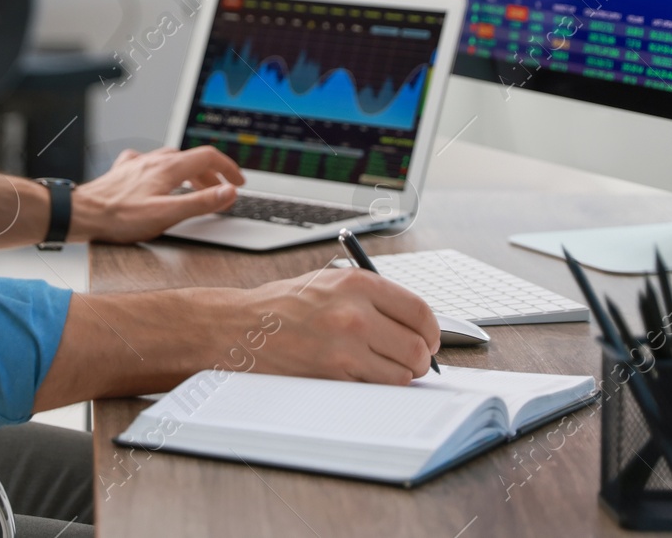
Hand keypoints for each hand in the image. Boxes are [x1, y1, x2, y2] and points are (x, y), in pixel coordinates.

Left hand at [71, 146, 244, 243]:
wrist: (81, 214)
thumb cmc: (119, 218)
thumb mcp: (167, 214)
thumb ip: (200, 203)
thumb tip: (229, 193)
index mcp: (168, 168)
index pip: (208, 158)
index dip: (228, 169)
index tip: (239, 182)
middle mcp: (153, 160)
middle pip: (192, 159)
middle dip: (212, 174)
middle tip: (221, 191)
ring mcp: (137, 164)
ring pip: (171, 160)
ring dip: (189, 172)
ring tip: (194, 188)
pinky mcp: (123, 172)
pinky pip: (148, 163)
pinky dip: (162, 170)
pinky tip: (156, 178)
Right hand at [242, 267, 439, 383]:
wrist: (239, 328)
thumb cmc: (282, 306)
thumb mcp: (328, 282)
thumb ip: (371, 296)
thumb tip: (413, 322)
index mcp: (357, 284)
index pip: (419, 311)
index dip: (432, 331)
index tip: (431, 339)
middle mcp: (355, 314)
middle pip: (417, 347)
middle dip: (421, 359)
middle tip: (413, 361)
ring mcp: (344, 349)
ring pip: (401, 375)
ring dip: (400, 377)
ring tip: (384, 369)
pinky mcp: (332, 377)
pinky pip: (374, 389)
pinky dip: (375, 388)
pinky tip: (361, 377)